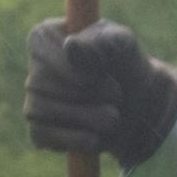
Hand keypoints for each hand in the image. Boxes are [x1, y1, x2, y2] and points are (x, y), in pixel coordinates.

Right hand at [24, 18, 176, 165]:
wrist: (142, 105)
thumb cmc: (128, 66)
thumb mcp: (124, 45)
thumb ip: (102, 41)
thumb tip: (70, 46)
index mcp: (45, 38)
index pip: (41, 52)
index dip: (75, 69)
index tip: (106, 75)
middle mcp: (34, 69)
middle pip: (40, 83)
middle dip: (86, 94)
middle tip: (118, 96)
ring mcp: (34, 100)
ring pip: (40, 110)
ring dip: (84, 117)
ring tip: (114, 117)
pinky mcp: (39, 129)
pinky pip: (41, 135)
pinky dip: (72, 139)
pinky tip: (96, 138)